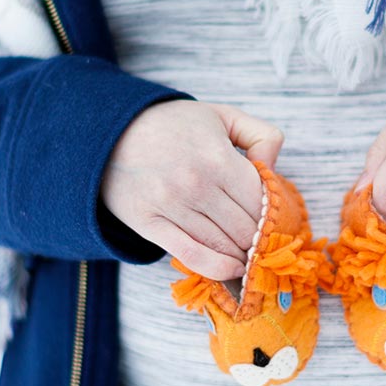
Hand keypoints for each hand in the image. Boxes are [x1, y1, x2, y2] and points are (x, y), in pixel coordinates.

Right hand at [101, 100, 283, 279]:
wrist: (111, 131)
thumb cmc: (174, 124)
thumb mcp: (223, 115)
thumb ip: (261, 135)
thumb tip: (273, 170)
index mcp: (218, 157)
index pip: (261, 201)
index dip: (273, 214)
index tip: (274, 219)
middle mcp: (196, 185)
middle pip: (245, 227)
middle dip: (258, 238)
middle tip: (263, 241)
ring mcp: (172, 206)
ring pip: (222, 245)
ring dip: (242, 255)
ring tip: (250, 255)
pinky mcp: (150, 224)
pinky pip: (191, 255)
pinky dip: (217, 268)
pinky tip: (232, 269)